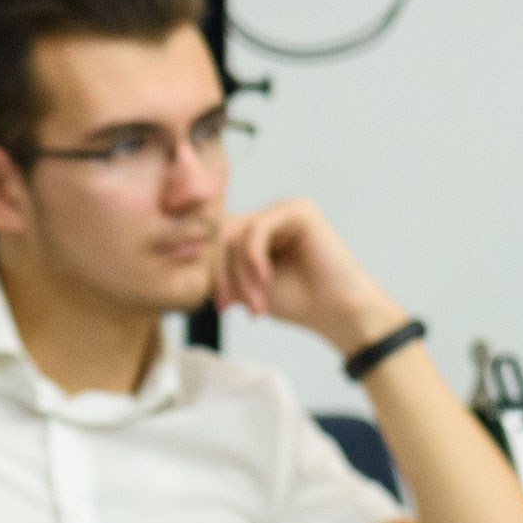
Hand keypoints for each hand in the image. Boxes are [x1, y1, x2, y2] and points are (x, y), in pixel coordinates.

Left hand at [212, 197, 406, 357]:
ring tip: (255, 303)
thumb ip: (220, 267)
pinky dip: (254, 256)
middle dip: (224, 275)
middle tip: (231, 307)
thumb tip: (186, 253)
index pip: (215, 243)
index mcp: (254, 233)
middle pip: (222, 237)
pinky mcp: (299, 209)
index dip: (212, 272)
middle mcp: (268, 217)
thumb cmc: (297, 301)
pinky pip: (258, 227)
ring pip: (236, 234)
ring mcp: (283, 210)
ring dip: (240, 273)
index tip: (220, 306)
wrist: (337, 313)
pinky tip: (265, 279)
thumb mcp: (245, 285)